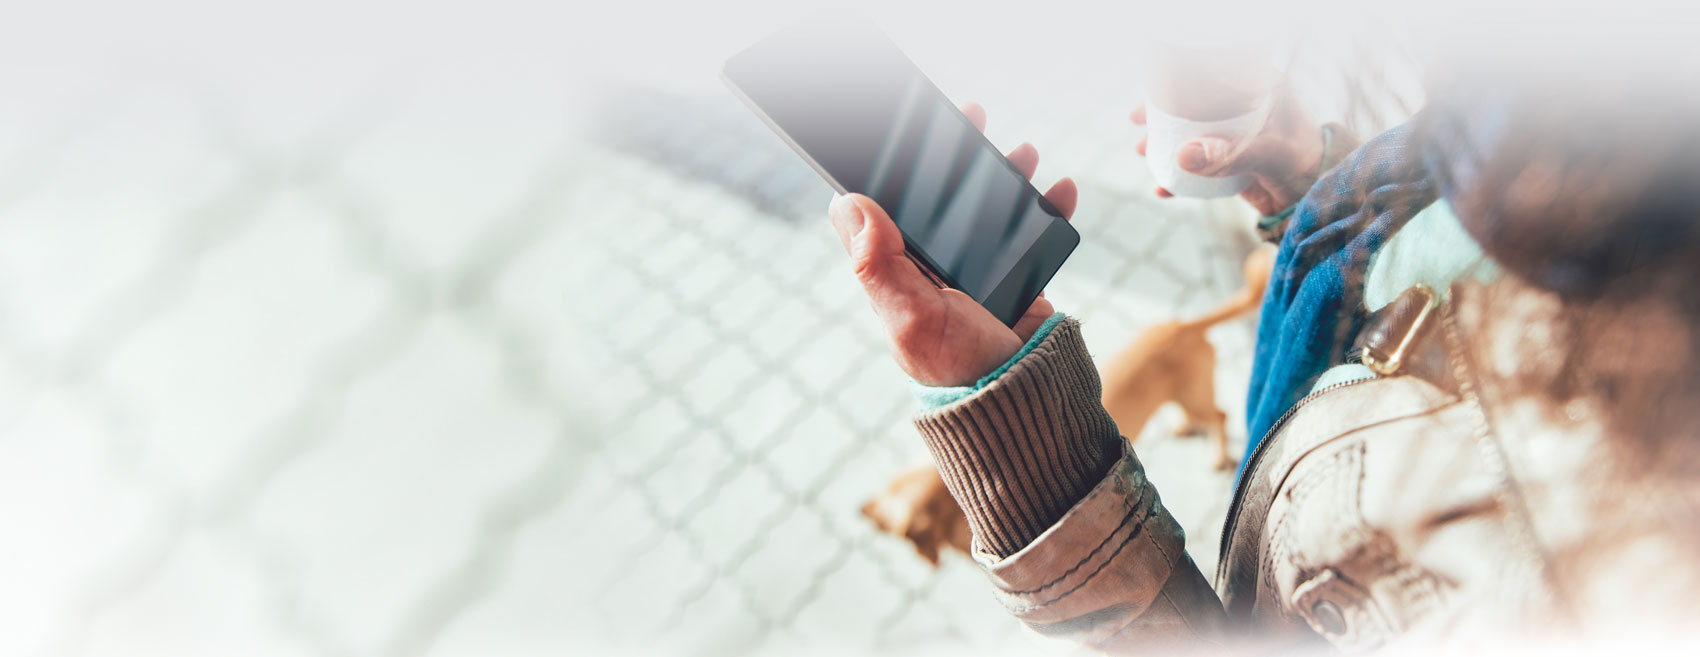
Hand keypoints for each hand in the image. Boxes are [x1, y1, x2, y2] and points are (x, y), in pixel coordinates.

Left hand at [827, 102, 1077, 386]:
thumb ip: (878, 264)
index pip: (884, 206)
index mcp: (896, 271)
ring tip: (1022, 153)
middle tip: (972, 118)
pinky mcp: (1015, 276)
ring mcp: (975, 270)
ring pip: (986, 206)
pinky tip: (1061, 190)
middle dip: (956, 156)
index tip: (909, 129)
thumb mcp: (913, 318)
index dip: (892, 165)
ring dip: (1005, 173)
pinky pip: (1032, 232)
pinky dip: (1049, 208)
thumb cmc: (959, 368)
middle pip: (938, 196)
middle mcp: (932, 266)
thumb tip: (848, 202)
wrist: (1023, 405)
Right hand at [1133, 84, 1323, 215]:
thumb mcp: (1268, 154)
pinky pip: (1200, 163)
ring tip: (1143, 152)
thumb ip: (1228, 155)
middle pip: (1195, 104)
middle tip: (1138, 123)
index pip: (1213, 75)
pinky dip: (1180, 176)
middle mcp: (1246, 108)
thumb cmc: (1307, 165)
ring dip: (1166, 144)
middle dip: (1162, 115)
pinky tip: (1163, 188)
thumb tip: (1181, 154)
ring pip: (1193, 133)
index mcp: (1260, 89)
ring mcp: (1237, 135)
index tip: (1150, 93)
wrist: (1318, 199)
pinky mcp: (1233, 161)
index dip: (1177, 81)